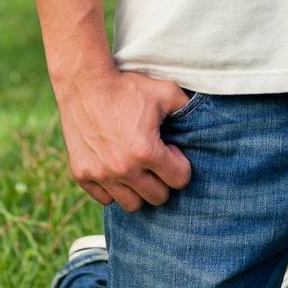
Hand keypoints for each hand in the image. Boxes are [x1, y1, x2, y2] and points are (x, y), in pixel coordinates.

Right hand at [55, 67, 195, 210]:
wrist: (85, 83)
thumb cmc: (127, 86)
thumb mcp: (165, 91)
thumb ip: (187, 108)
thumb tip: (205, 121)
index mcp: (146, 151)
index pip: (179, 180)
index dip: (179, 164)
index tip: (170, 150)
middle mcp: (123, 169)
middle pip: (157, 198)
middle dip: (162, 180)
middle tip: (156, 160)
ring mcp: (101, 175)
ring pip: (131, 205)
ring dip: (139, 189)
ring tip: (138, 167)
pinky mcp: (82, 175)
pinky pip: (105, 199)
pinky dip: (113, 189)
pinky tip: (117, 167)